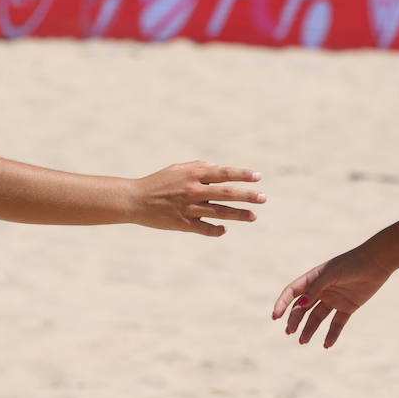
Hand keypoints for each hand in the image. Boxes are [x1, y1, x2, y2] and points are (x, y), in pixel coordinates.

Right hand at [129, 161, 264, 236]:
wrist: (135, 200)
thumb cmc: (158, 182)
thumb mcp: (177, 169)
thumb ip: (198, 167)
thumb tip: (217, 168)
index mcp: (193, 174)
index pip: (223, 173)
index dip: (242, 175)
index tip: (258, 177)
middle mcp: (193, 190)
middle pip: (226, 193)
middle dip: (247, 195)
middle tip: (263, 198)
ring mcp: (189, 208)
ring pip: (220, 212)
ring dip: (239, 214)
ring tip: (254, 216)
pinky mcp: (183, 224)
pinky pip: (205, 229)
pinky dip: (216, 230)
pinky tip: (225, 230)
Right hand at [272, 244, 392, 347]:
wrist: (376, 263)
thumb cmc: (351, 264)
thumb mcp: (331, 273)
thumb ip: (316, 288)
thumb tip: (300, 305)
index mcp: (313, 278)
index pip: (292, 292)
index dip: (282, 303)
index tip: (275, 316)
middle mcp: (321, 290)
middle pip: (302, 308)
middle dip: (294, 320)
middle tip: (289, 332)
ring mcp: (333, 299)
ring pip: (317, 318)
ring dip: (309, 329)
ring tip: (303, 341)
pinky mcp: (347, 307)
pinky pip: (336, 324)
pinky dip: (332, 334)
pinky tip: (327, 345)